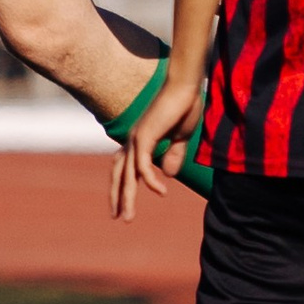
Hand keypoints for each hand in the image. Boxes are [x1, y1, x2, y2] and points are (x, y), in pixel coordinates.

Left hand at [109, 70, 198, 220]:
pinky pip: (143, 165)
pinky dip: (150, 180)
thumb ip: (175, 155)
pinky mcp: (145, 136)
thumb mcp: (182, 137)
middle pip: (120, 173)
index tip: (121, 206)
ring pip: (128, 174)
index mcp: (141, 140)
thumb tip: (168, 175)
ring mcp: (138, 137)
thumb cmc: (185, 106)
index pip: (125, 167)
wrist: (186, 86)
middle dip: (117, 196)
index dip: (122, 186)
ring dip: (127, 196)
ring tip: (128, 217)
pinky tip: (161, 192)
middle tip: (117, 217)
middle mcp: (134, 139)